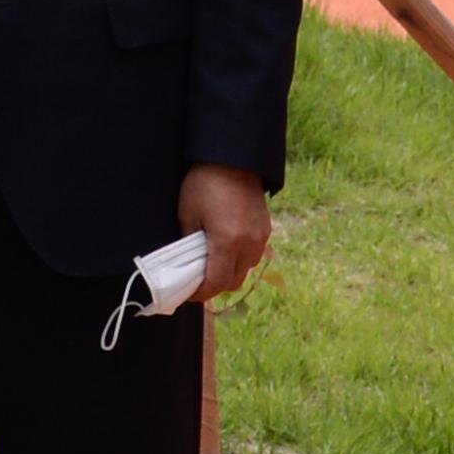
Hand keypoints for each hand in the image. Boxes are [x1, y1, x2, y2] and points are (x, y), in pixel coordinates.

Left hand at [181, 163, 272, 298]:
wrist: (232, 158)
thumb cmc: (203, 184)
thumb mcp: (188, 215)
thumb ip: (189, 246)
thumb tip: (187, 267)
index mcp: (228, 242)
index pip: (215, 283)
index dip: (200, 294)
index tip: (187, 294)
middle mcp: (249, 244)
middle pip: (233, 282)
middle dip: (214, 287)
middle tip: (196, 282)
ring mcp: (261, 237)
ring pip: (245, 270)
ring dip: (228, 273)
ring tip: (210, 265)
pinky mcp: (266, 229)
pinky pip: (253, 255)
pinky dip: (239, 260)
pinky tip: (224, 251)